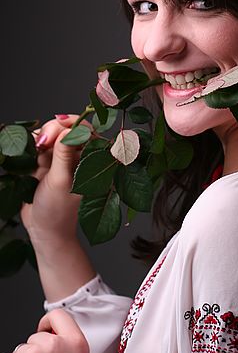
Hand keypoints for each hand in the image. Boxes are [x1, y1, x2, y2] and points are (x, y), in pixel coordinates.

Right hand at [21, 115, 91, 248]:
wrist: (43, 230)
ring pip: (52, 134)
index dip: (71, 123)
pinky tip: (30, 153)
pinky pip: (40, 145)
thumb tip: (67, 130)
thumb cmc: (57, 210)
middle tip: (41, 143)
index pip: (86, 131)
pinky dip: (34, 145)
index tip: (57, 123)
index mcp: (93, 160)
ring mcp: (63, 159)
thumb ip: (63, 154)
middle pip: (67, 128)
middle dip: (53, 129)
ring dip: (42, 137)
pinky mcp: (48, 163)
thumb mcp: (60, 181)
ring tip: (35, 150)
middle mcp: (80, 157)